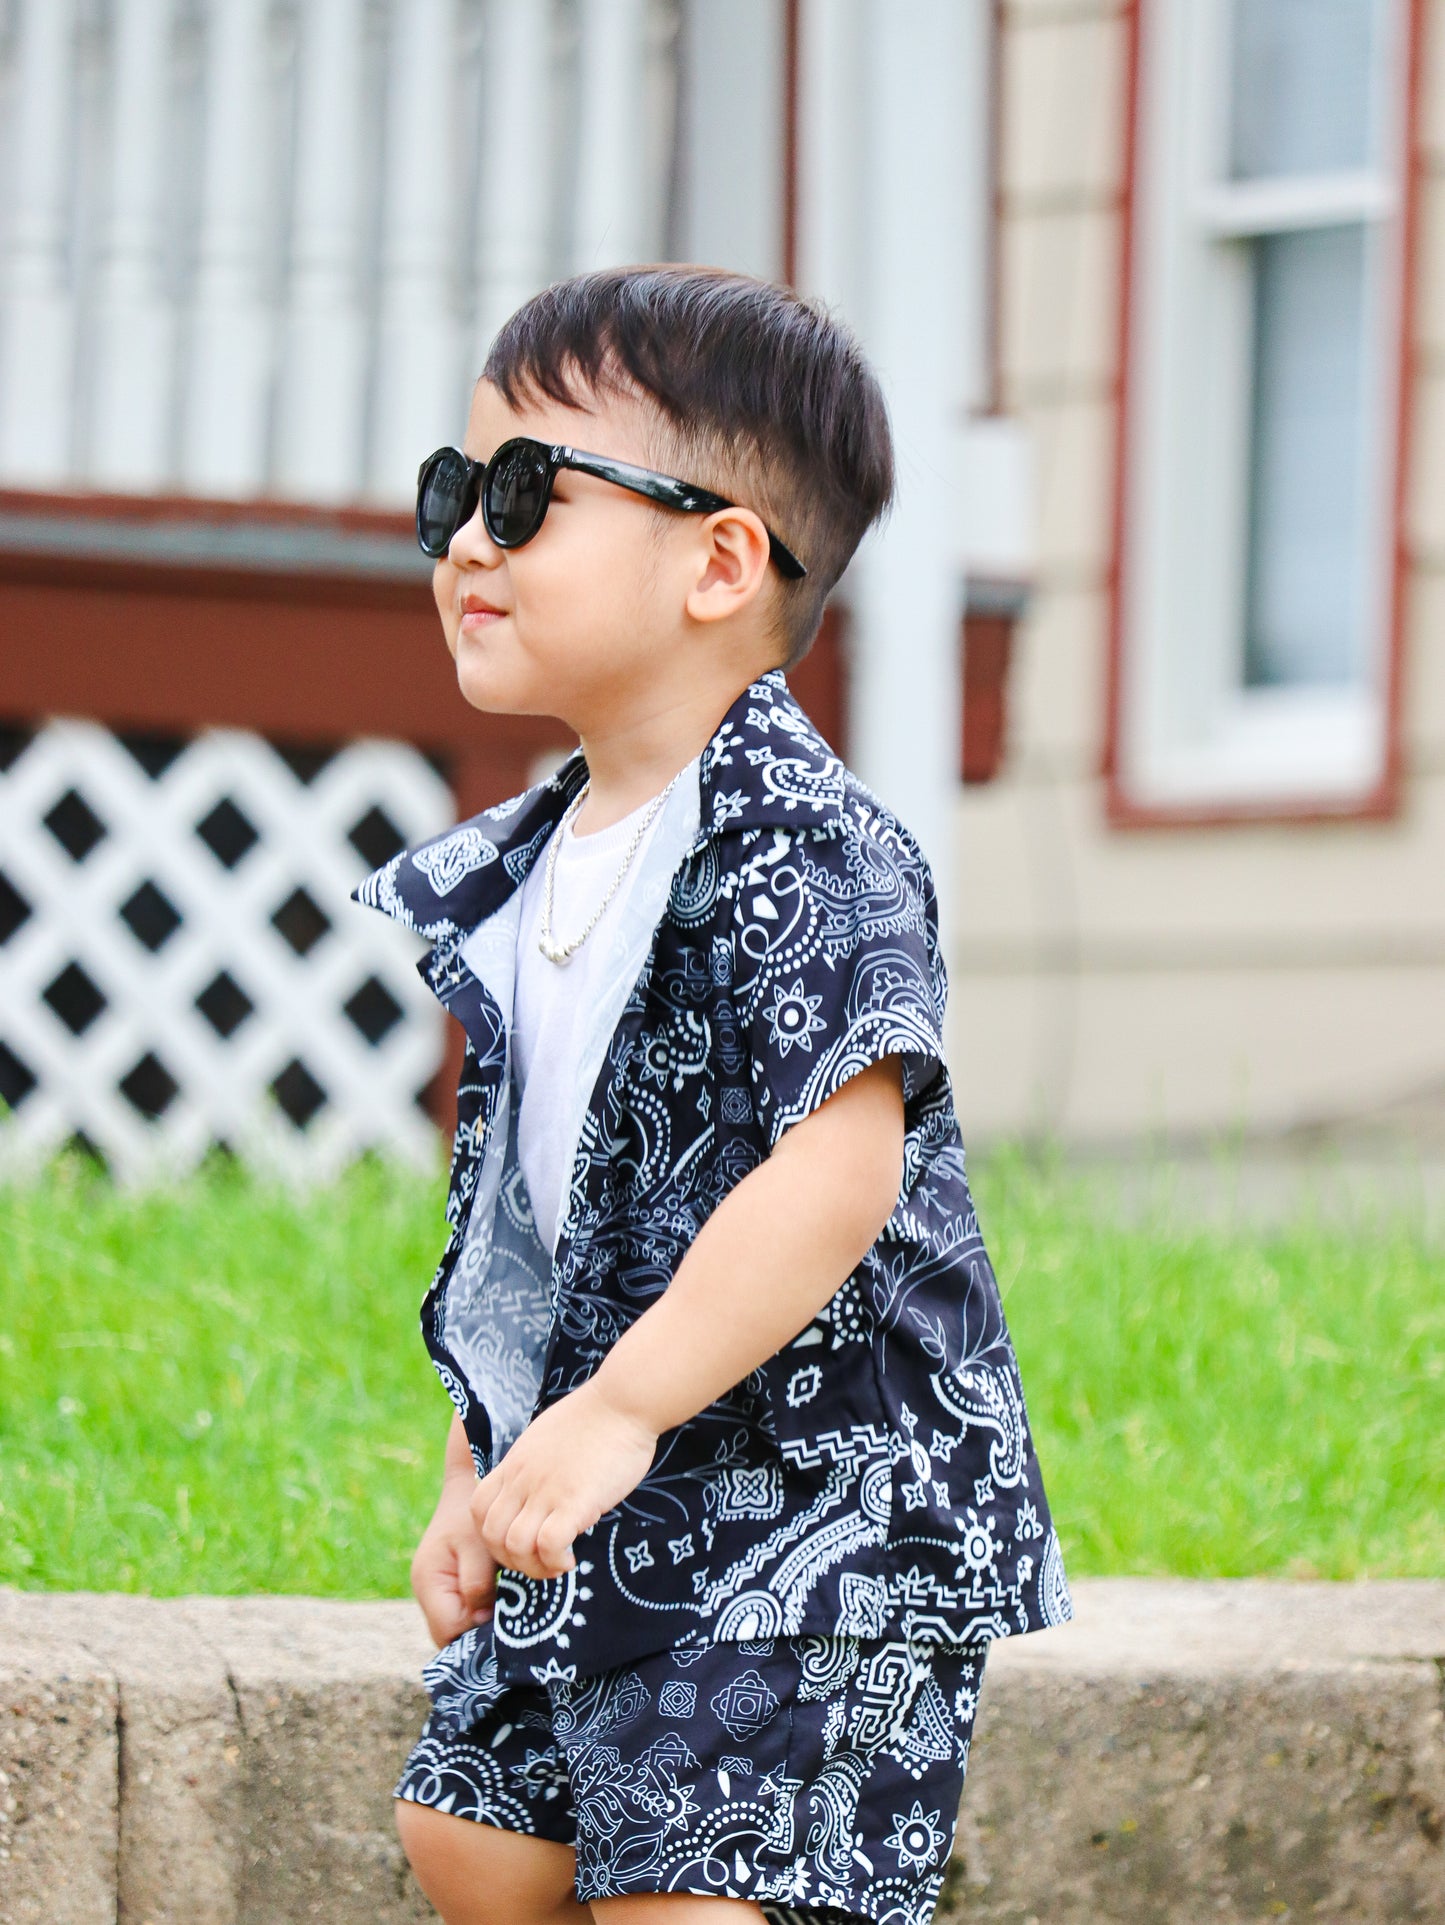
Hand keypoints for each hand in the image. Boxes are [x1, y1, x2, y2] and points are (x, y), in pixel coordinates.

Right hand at [411, 1470, 497, 1647]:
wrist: (469, 1484)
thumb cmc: (475, 1513)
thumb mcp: (480, 1548)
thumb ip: (477, 1584)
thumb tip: (480, 1621)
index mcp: (428, 1581)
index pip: (448, 1632)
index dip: (477, 1637)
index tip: (508, 1629)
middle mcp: (426, 1590)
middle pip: (450, 1635)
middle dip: (479, 1636)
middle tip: (513, 1628)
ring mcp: (434, 1588)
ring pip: (456, 1625)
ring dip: (481, 1624)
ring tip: (511, 1616)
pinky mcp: (446, 1583)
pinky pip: (461, 1610)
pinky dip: (480, 1612)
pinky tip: (504, 1604)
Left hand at [471, 1381, 658, 1580]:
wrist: (622, 1401)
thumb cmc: (597, 1416)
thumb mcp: (549, 1436)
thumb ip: (537, 1462)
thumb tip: (544, 1483)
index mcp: (515, 1463)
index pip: (478, 1507)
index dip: (491, 1534)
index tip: (519, 1540)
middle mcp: (523, 1479)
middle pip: (490, 1534)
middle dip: (510, 1559)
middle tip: (538, 1560)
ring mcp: (546, 1490)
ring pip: (515, 1545)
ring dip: (533, 1566)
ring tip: (557, 1564)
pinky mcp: (574, 1501)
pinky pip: (548, 1545)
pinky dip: (555, 1561)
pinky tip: (571, 1558)